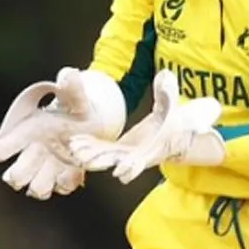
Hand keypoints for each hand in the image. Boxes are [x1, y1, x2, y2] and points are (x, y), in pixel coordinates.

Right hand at [0, 68, 124, 197]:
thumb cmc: (75, 107)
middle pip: (14, 176)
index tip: (16, 144)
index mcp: (26, 134)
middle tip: (40, 159)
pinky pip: (61, 188)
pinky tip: (76, 171)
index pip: (1, 149)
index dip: (3, 149)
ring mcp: (48, 167)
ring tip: (58, 170)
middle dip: (23, 173)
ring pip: (35, 188)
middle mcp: (32, 154)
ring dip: (45, 184)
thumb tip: (68, 74)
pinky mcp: (65, 176)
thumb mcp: (76, 96)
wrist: (94, 121)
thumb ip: (71, 86)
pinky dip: (67, 182)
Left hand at [69, 69, 225, 183]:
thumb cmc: (174, 122)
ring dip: (91, 155)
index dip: (132, 167)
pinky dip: (88, 147)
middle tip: (87, 160)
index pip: (142, 161)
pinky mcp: (116, 149)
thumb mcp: (173, 107)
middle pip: (118, 161)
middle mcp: (137, 156)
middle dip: (103, 161)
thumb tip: (165, 75)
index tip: (120, 173)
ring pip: (106, 157)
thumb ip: (168, 94)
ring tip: (76, 150)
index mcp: (153, 149)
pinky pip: (100, 150)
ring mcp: (125, 154)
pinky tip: (74, 143)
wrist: (174, 134)